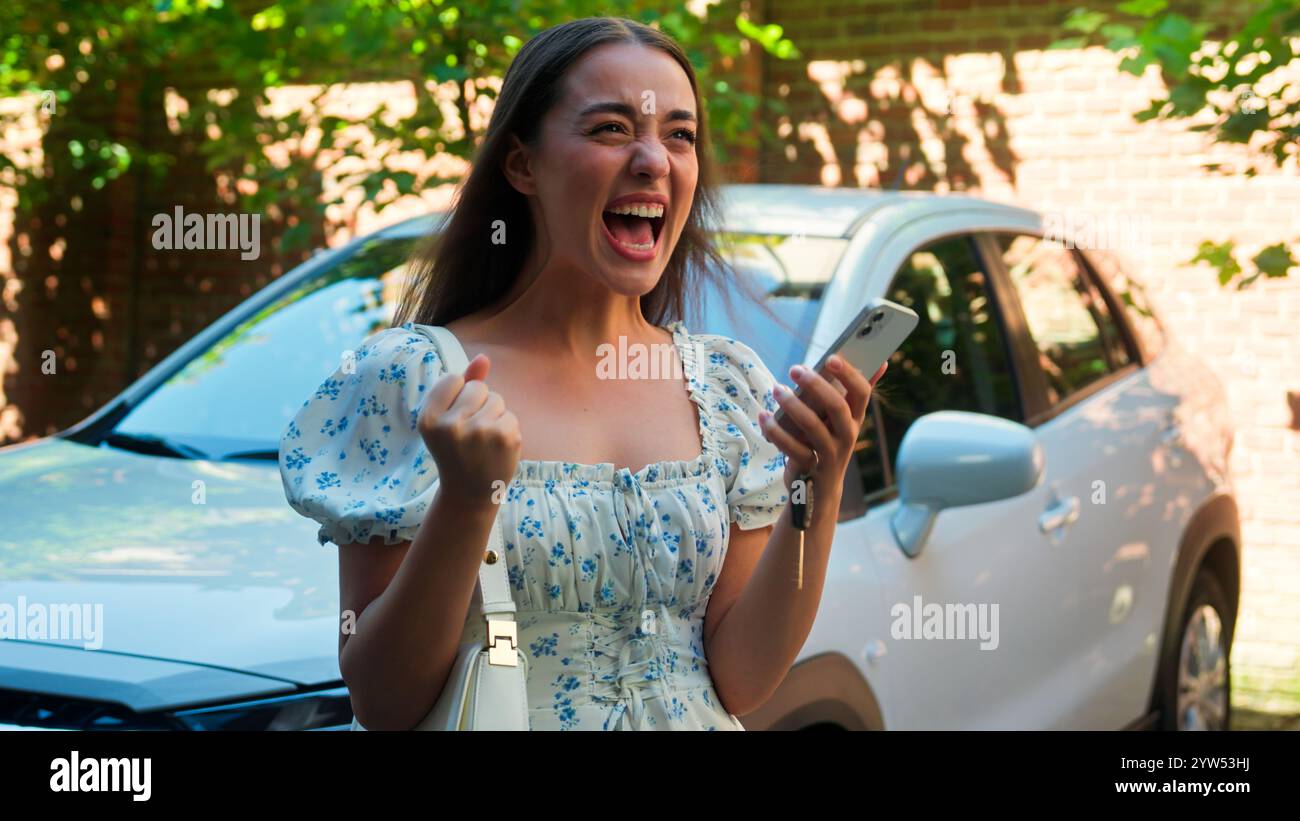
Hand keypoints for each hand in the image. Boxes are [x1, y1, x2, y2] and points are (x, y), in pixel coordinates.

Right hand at [417, 353, 521, 510]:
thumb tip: (483, 357)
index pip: (453, 379)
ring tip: (483, 440)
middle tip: (470, 434)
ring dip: (494, 415)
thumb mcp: (447, 418)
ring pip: (497, 399)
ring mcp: (479, 432)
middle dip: (478, 404)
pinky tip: (496, 448)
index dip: (458, 396)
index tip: (454, 420)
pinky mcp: (504, 438)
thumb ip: (463, 384)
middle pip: (478, 387)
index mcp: (428, 419)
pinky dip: (506, 429)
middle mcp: (451, 425)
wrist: (469, 493)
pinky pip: (510, 415)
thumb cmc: (456, 450)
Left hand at [758, 355, 887, 493]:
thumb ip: (852, 394)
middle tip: (795, 369)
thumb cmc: (828, 444)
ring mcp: (830, 453)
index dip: (849, 374)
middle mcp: (847, 435)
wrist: (821, 490)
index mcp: (854, 418)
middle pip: (837, 407)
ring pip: (813, 426)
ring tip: (776, 389)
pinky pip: (792, 448)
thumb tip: (882, 362)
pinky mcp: (810, 467)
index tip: (831, 357)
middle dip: (816, 385)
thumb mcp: (842, 421)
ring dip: (792, 405)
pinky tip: (763, 416)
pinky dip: (775, 430)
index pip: (862, 392)